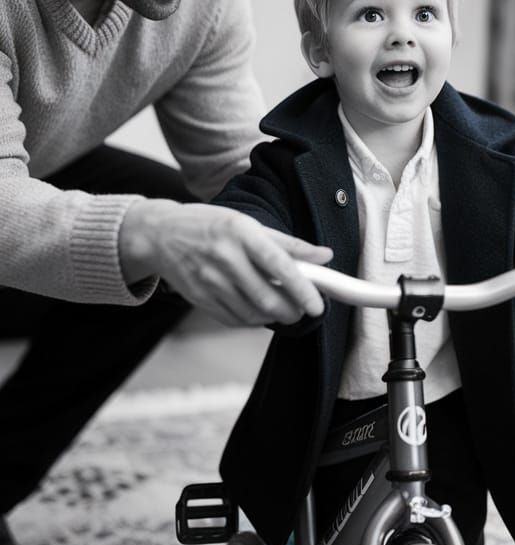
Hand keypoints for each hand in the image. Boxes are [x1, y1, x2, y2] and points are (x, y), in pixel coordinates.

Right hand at [119, 199, 333, 325]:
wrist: (159, 235)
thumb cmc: (209, 225)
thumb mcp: (249, 224)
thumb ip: (289, 244)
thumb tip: (325, 256)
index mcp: (241, 234)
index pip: (279, 265)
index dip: (302, 288)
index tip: (317, 304)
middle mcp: (225, 258)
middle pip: (267, 297)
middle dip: (292, 310)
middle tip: (303, 310)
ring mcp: (210, 281)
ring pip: (252, 313)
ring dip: (274, 317)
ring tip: (284, 309)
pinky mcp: (200, 298)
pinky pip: (234, 319)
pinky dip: (253, 321)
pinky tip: (260, 312)